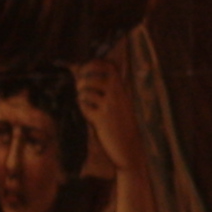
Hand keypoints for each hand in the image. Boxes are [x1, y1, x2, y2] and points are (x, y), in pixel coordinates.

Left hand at [73, 52, 142, 172]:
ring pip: (85, 92)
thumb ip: (106, 87)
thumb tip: (82, 71)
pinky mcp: (101, 119)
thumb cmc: (121, 122)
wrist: (130, 146)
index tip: (85, 71)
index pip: (108, 66)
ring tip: (86, 102)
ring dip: (81, 97)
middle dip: (82, 81)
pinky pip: (84, 107)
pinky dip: (83, 109)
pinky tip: (90, 114)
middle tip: (82, 88)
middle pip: (92, 77)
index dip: (93, 65)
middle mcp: (117, 94)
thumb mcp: (120, 101)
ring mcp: (109, 106)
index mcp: (122, 88)